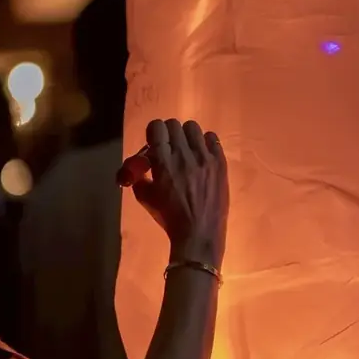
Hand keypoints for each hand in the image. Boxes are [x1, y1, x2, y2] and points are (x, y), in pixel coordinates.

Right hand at [126, 119, 227, 267]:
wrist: (198, 234)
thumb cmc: (169, 217)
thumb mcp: (144, 197)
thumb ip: (138, 175)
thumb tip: (139, 164)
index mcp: (162, 162)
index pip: (157, 126)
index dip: (154, 132)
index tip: (155, 142)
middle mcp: (183, 155)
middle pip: (174, 124)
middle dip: (168, 134)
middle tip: (170, 148)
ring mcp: (204, 157)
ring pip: (193, 128)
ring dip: (186, 136)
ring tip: (187, 150)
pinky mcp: (220, 163)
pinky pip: (212, 138)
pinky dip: (205, 143)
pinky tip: (202, 156)